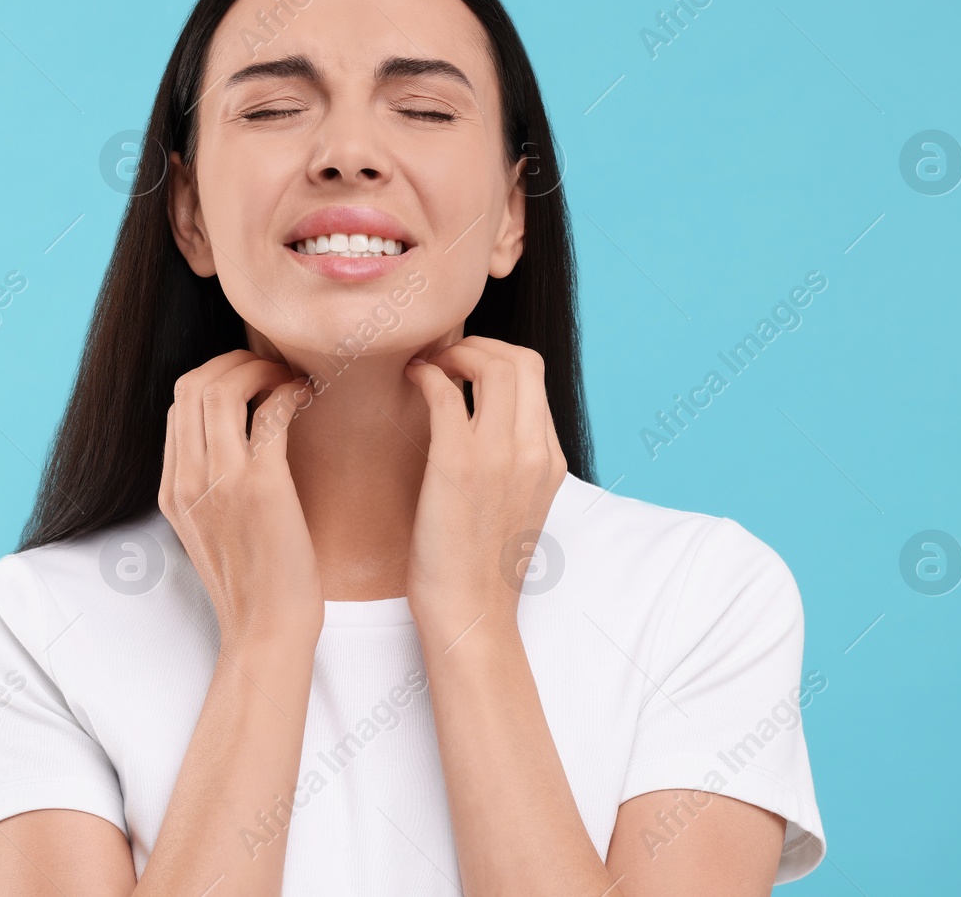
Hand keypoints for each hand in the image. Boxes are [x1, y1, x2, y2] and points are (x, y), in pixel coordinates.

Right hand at [159, 349, 323, 651]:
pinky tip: (305, 397)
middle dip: (236, 362)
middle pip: (195, 384)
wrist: (266, 630)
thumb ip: (208, 487)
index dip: (215, 377)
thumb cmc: (254, 583)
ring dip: (261, 369)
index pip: (179, 403)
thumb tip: (230, 441)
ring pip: (224, 389)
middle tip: (271, 369)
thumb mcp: (209, 532)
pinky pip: (269, 412)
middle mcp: (188, 480)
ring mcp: (220, 482)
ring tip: (287, 378)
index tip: (250, 380)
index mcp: (172, 490)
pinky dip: (288, 392)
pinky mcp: (260, 486)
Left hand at [402, 336, 568, 631]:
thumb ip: (513, 464)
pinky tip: (411, 381)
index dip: (497, 357)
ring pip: (492, 364)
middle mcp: (532, 451)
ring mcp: (498, 455)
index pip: (536, 377)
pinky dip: (426, 373)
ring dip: (455, 352)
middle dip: (479, 345)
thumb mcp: (517, 507)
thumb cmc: (479, 569)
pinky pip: (445, 391)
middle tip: (446, 357)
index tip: (465, 365)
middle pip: (521, 359)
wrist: (471, 615)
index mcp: (550, 460)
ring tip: (428, 365)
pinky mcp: (458, 464)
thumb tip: (487, 431)